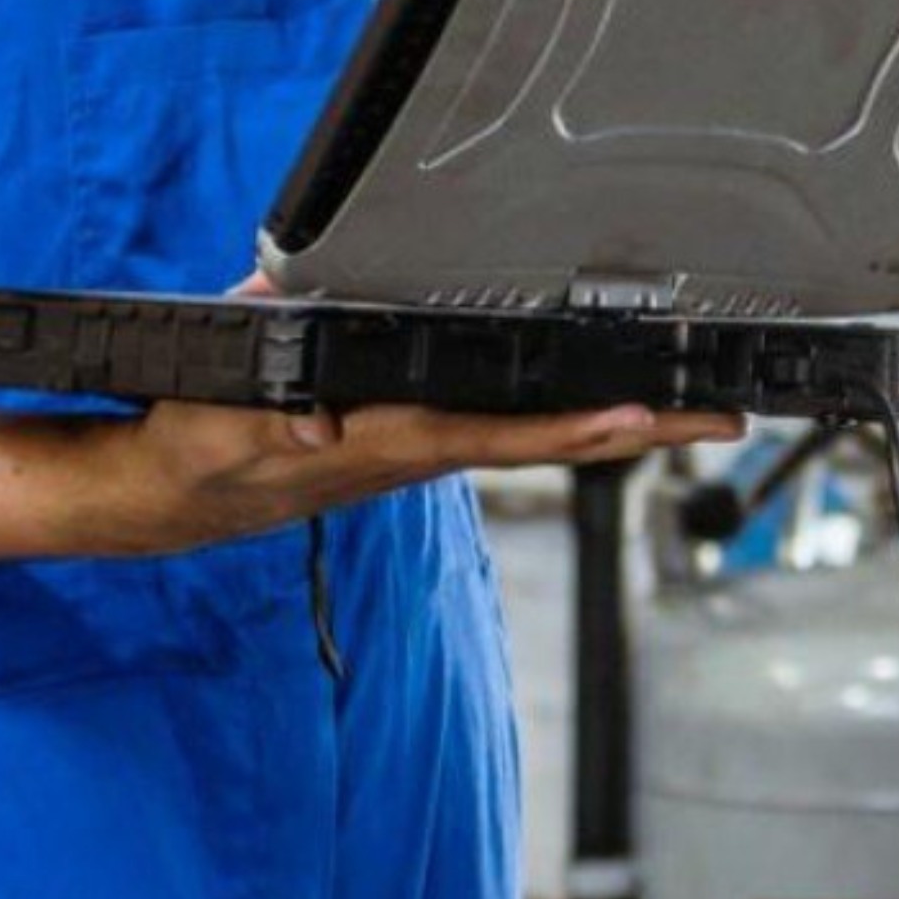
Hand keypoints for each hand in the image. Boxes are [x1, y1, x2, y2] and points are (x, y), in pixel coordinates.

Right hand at [49, 393, 742, 555]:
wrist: (173, 491)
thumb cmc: (201, 446)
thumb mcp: (221, 424)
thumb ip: (269, 418)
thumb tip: (315, 421)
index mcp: (386, 442)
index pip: (498, 432)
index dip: (573, 427)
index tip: (643, 417)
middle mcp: (420, 450)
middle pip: (547, 437)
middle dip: (638, 429)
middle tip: (726, 418)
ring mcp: (422, 450)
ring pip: (533, 433)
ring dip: (615, 424)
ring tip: (695, 410)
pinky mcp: (413, 444)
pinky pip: (503, 429)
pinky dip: (562, 418)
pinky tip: (608, 408)